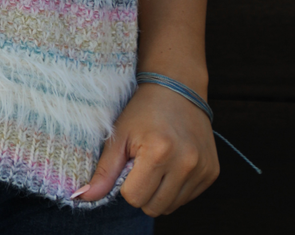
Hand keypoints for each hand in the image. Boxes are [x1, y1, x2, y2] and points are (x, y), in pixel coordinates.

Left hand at [78, 82, 219, 214]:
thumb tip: (82, 197)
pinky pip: (187, 198)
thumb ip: (103, 171)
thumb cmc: (143, 110)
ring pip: (171, 206)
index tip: (130, 162)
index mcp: (159, 152)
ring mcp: (202, 169)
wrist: (177, 87)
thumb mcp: (119, 135)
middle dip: (143, 190)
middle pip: (153, 207)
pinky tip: (173, 162)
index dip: (126, 184)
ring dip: (160, 191)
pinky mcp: (212, 172)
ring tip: (158, 162)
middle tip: (142, 163)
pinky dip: (176, 187)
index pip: (134, 198)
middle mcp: (185, 163)